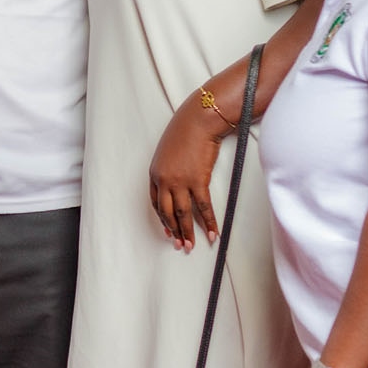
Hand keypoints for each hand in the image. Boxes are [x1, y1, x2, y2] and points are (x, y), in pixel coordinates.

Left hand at [149, 97, 230, 250]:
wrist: (198, 121)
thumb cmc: (186, 132)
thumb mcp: (169, 151)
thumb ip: (170, 168)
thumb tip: (179, 181)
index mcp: (155, 173)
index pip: (156, 203)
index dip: (162, 219)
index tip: (168, 230)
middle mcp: (164, 180)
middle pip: (167, 212)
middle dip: (174, 231)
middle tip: (179, 245)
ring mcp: (180, 181)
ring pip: (183, 214)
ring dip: (188, 232)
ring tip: (191, 246)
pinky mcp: (197, 181)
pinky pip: (203, 207)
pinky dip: (209, 222)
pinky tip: (213, 233)